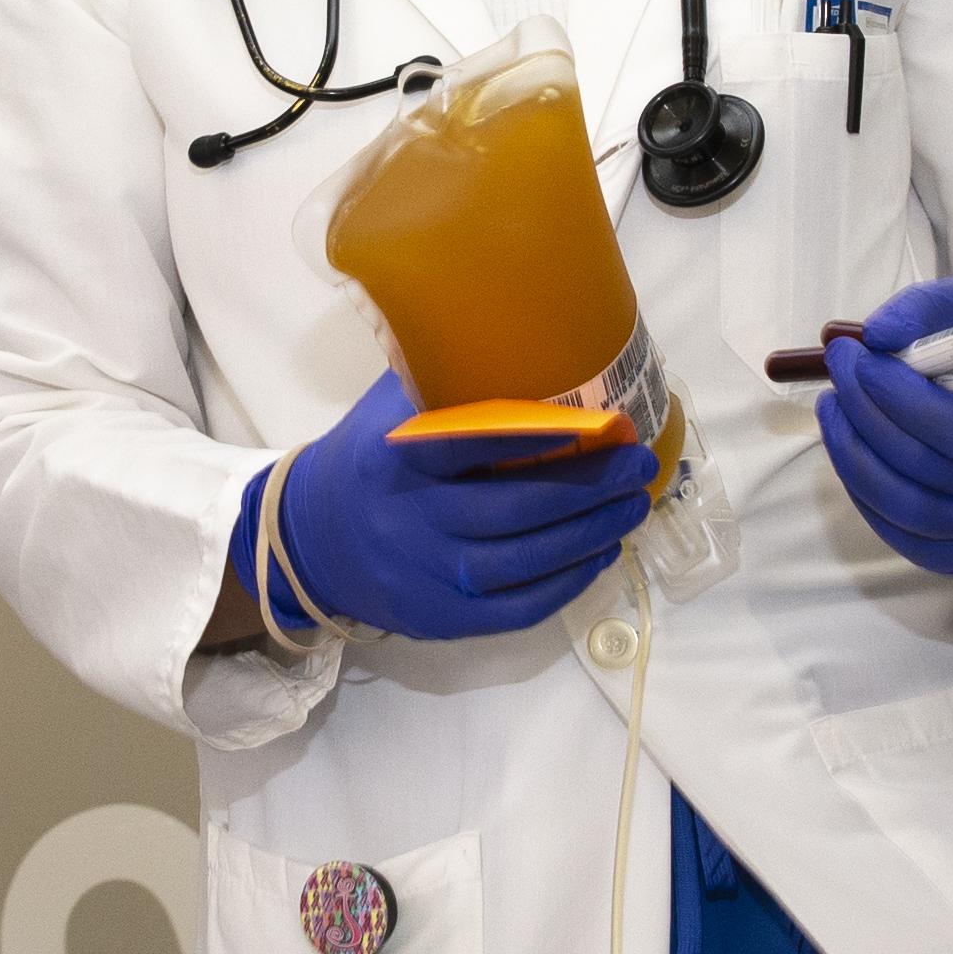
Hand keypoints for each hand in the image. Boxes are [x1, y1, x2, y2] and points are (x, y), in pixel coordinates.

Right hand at [229, 373, 653, 639]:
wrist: (314, 540)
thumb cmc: (370, 458)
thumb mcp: (391, 408)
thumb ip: (445, 379)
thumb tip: (525, 336)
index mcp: (398, 457)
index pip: (474, 444)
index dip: (543, 435)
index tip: (603, 422)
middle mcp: (413, 520)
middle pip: (516, 508)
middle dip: (591, 487)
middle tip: (638, 464)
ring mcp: (430, 576)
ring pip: (528, 560)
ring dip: (593, 533)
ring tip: (634, 505)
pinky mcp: (446, 617)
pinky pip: (521, 607)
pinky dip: (570, 582)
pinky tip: (602, 553)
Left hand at [820, 278, 952, 575]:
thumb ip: (924, 312)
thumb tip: (877, 335)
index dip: (900, 396)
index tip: (858, 355)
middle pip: (928, 465)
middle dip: (866, 412)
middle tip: (839, 368)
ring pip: (907, 504)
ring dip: (852, 452)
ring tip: (833, 405)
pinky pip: (903, 534)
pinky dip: (862, 492)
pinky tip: (851, 448)